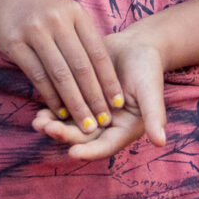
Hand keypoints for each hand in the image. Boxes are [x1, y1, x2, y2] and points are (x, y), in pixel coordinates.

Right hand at [0, 0, 125, 135]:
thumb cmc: (46, 12)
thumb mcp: (69, 15)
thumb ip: (86, 40)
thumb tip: (108, 81)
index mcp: (76, 14)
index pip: (98, 53)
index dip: (109, 81)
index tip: (118, 104)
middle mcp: (56, 20)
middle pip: (80, 66)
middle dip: (94, 98)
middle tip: (103, 121)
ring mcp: (34, 31)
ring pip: (59, 75)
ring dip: (74, 104)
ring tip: (85, 124)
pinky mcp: (14, 43)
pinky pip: (37, 76)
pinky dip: (51, 97)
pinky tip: (60, 112)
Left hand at [34, 32, 164, 159]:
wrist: (134, 45)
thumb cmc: (147, 68)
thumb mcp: (150, 90)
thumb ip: (154, 116)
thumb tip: (161, 142)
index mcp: (124, 129)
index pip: (105, 146)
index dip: (89, 151)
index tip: (72, 152)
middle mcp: (106, 126)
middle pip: (83, 138)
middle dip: (64, 136)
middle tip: (46, 129)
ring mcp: (91, 113)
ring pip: (70, 126)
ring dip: (54, 127)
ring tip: (37, 122)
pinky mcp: (79, 98)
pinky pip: (64, 109)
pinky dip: (52, 112)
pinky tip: (38, 111)